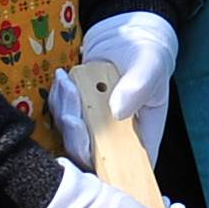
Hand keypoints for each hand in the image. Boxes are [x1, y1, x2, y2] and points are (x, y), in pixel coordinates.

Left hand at [46, 11, 181, 166]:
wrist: (126, 34)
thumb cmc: (148, 54)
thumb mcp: (150, 65)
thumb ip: (138, 86)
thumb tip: (117, 111)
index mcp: (141, 135)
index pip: (127, 169)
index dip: (108, 172)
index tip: (91, 152)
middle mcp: (116, 136)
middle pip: (92, 157)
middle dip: (77, 138)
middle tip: (72, 114)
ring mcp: (94, 124)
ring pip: (72, 137)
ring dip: (65, 113)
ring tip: (68, 84)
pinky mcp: (77, 111)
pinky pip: (61, 115)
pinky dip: (58, 100)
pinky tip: (63, 79)